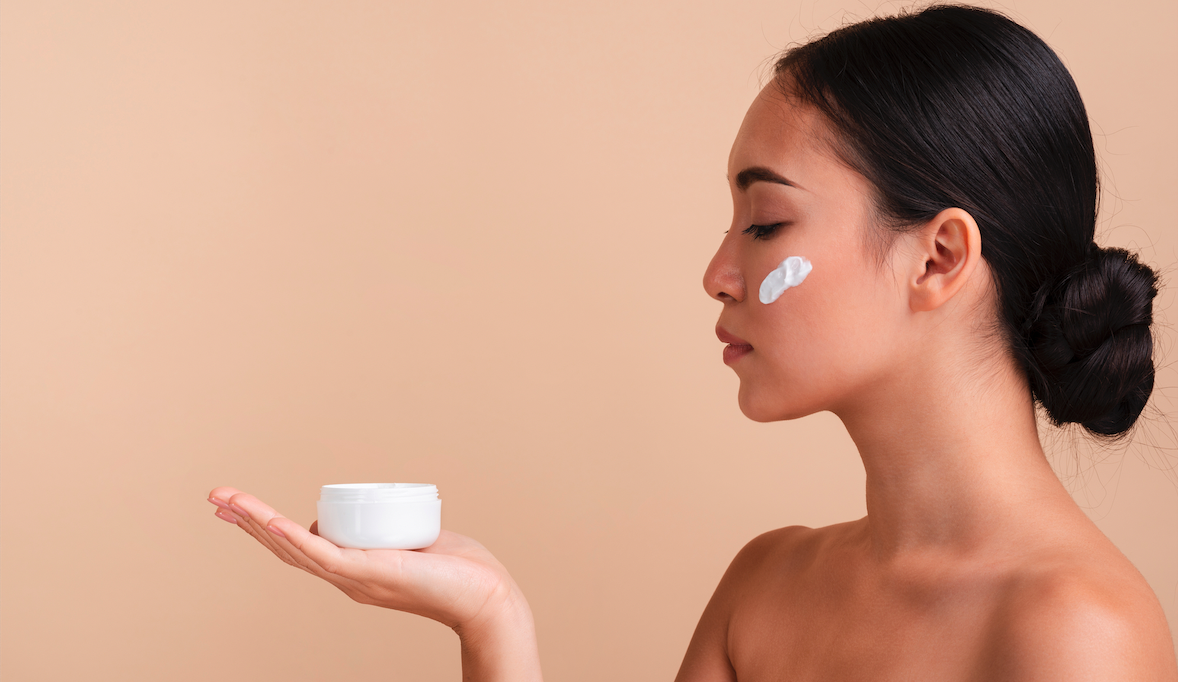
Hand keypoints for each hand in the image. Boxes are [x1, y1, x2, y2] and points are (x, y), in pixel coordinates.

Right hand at [208, 487, 541, 680]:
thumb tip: (379, 515)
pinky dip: (291, 535)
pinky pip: (320, 553)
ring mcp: (352, 577)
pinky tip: (268, 521)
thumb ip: (396, 529)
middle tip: (214, 497)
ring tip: (224, 500)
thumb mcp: (416, 541)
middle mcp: (345, 577)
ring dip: (255, 522)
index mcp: (353, 569)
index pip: (300, 546)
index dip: (268, 526)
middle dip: (247, 521)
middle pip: (284, 546)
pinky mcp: (366, 574)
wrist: (486, 595)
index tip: (240, 507)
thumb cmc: (461, 570)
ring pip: (293, 547)